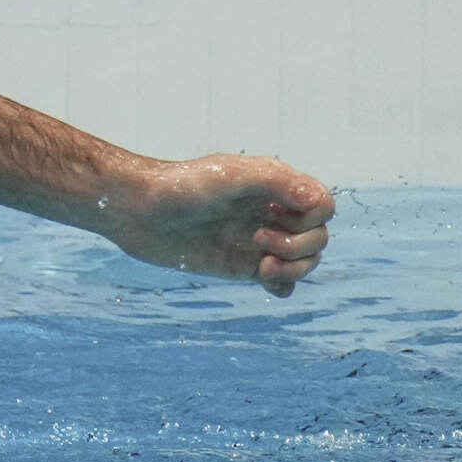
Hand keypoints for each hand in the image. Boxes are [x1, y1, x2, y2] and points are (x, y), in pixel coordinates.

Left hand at [102, 155, 333, 296]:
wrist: (139, 211)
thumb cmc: (182, 185)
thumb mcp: (231, 176)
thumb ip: (276, 182)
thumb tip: (317, 202)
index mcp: (274, 188)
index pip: (322, 206)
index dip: (312, 218)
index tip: (275, 215)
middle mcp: (271, 214)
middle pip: (319, 238)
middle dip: (299, 246)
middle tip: (256, 240)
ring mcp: (258, 241)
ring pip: (306, 262)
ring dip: (294, 269)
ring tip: (260, 266)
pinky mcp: (242, 265)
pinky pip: (282, 283)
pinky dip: (283, 285)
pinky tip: (263, 280)